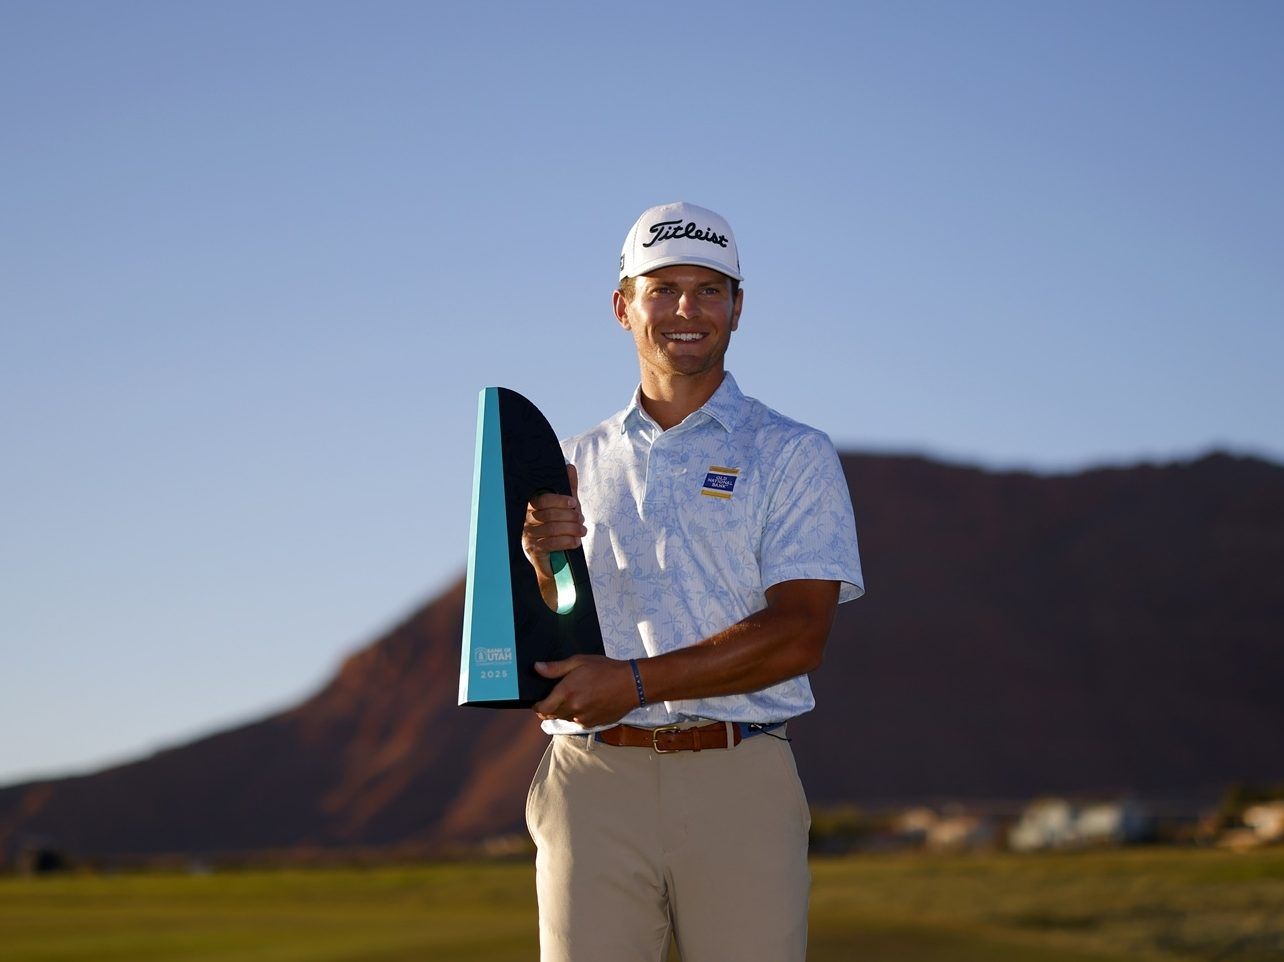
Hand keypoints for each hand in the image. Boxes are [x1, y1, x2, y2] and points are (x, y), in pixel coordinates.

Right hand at [522, 464, 585, 610]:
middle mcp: (526, 520)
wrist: (554, 561)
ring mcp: (528, 536)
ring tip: (582, 531)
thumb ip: (568, 488)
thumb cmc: (559, 529)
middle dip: (570, 517)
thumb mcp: (566, 507)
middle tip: (582, 520)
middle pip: (549, 514)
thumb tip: (570, 467)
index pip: (543, 499)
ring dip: (572, 529)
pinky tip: (576, 541)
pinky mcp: (533, 550)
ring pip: (552, 529)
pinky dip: (567, 541)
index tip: (574, 503)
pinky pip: (551, 543)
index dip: (560, 500)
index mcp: (532, 506)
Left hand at [532, 655, 637, 727]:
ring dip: (565, 711)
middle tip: (557, 696)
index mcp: (567, 692)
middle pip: (552, 715)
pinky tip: (587, 702)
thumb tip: (537, 668)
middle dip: (551, 708)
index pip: (542, 709)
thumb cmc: (606, 670)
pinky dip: (578, 714)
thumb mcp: (579, 661)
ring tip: (576, 696)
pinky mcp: (593, 724)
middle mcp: (573, 708)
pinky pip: (579, 722)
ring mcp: (583, 718)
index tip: (538, 702)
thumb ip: (556, 668)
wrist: (631, 684)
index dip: (537, 706)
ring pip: (565, 718)